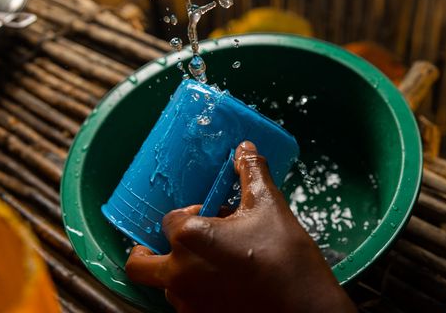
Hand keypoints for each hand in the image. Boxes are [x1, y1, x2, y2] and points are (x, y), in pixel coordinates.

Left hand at [126, 141, 355, 312]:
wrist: (306, 306)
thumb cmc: (286, 256)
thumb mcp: (268, 205)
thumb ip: (251, 172)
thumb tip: (244, 148)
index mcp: (190, 238)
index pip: (169, 219)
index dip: (189, 213)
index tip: (212, 213)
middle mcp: (180, 274)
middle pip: (139, 264)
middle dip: (146, 251)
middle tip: (169, 244)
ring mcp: (189, 302)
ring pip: (164, 286)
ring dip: (177, 271)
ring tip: (209, 261)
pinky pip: (185, 305)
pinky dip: (194, 292)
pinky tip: (223, 282)